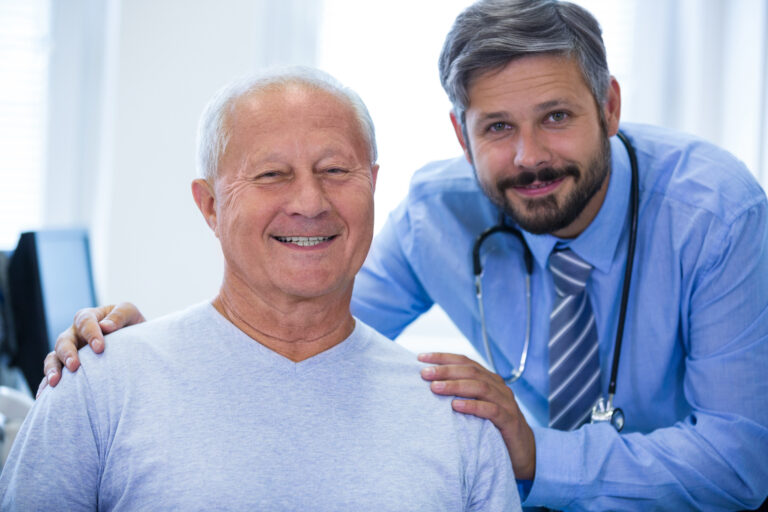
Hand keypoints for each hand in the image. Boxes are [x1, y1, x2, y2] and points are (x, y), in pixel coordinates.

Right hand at [36, 302, 145, 397]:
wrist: (134, 344)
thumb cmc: (131, 327)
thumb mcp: (131, 315)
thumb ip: (120, 316)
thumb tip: (106, 326)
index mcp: (89, 318)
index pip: (85, 322)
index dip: (91, 333)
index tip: (100, 348)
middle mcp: (75, 335)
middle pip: (64, 341)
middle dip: (67, 353)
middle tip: (74, 366)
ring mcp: (69, 352)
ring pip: (53, 358)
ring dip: (52, 370)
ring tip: (55, 383)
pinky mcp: (67, 369)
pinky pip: (52, 376)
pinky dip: (46, 385)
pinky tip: (44, 396)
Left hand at [419, 352, 536, 479]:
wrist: (523, 452)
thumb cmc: (493, 428)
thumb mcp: (476, 407)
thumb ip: (459, 395)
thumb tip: (428, 386)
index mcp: (489, 379)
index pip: (464, 361)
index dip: (443, 357)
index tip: (420, 358)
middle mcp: (498, 387)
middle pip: (470, 371)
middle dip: (446, 370)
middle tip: (424, 373)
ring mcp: (506, 403)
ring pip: (480, 387)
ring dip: (456, 386)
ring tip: (435, 387)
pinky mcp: (510, 421)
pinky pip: (491, 410)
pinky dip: (473, 406)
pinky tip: (456, 406)